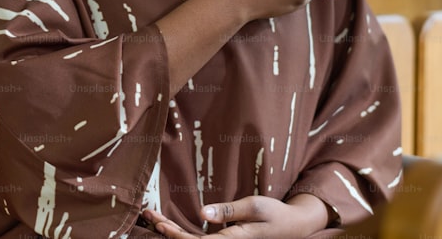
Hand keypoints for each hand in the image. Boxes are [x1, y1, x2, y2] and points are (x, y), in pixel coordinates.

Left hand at [143, 193, 329, 237]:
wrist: (295, 225)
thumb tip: (203, 214)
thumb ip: (229, 211)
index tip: (158, 223)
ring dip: (172, 231)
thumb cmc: (276, 214)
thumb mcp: (255, 207)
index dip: (175, 236)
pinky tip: (172, 224)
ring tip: (152, 217)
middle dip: (167, 231)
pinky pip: (200, 238)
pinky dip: (183, 231)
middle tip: (146, 214)